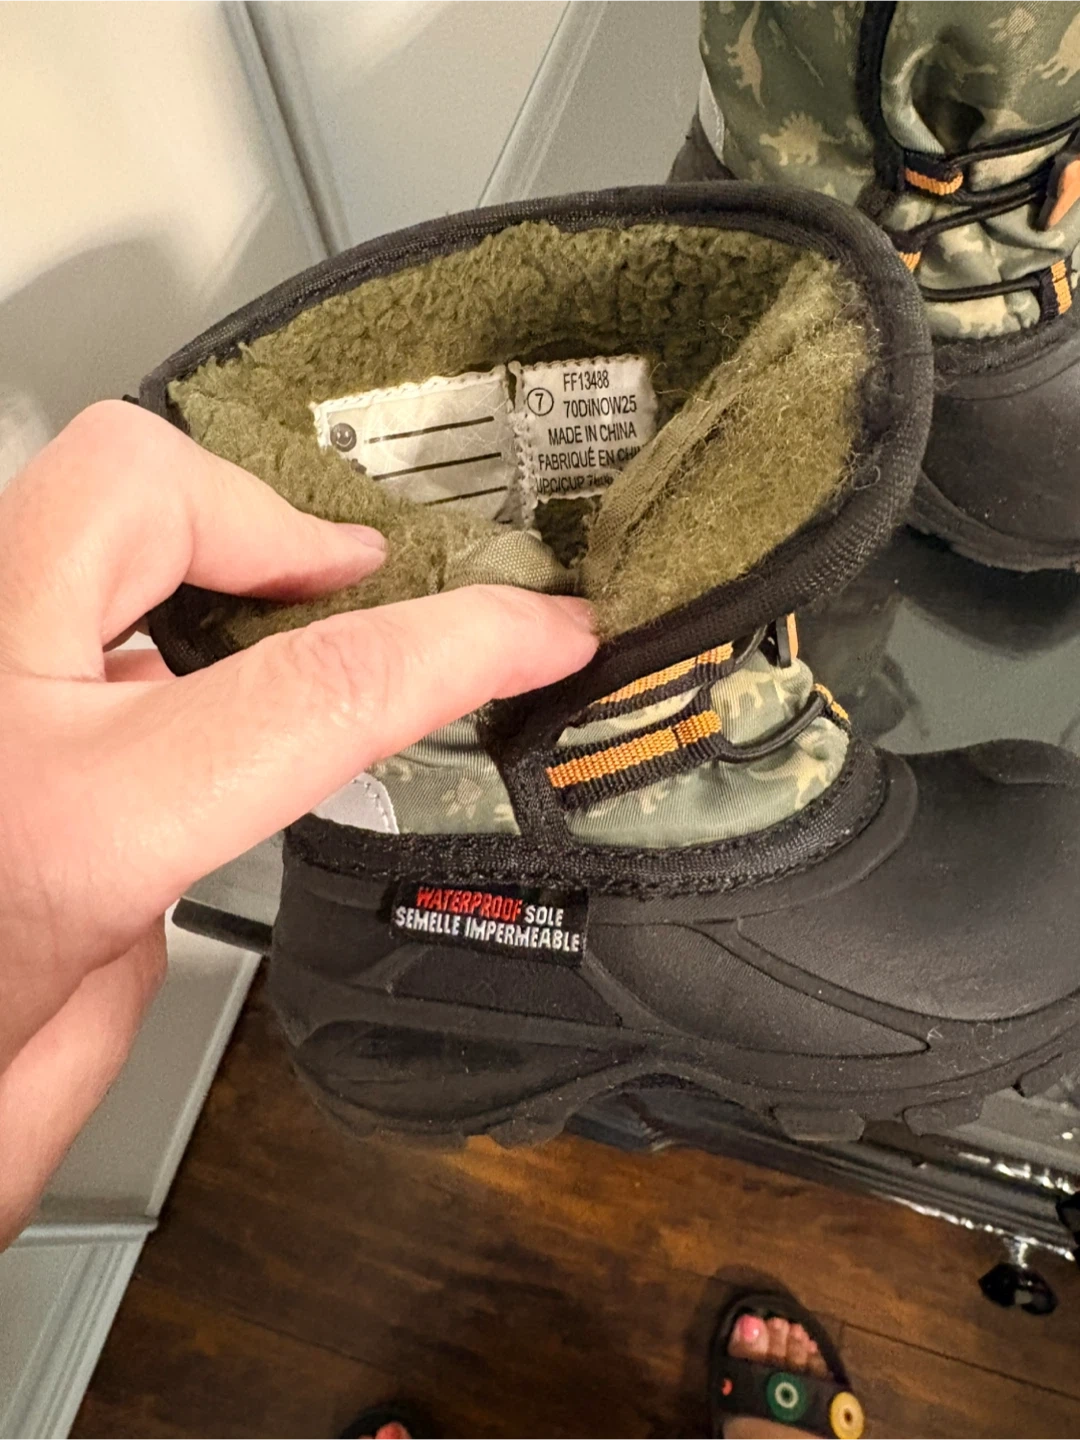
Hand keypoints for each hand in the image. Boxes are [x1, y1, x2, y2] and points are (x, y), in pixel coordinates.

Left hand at [0, 401, 595, 1244]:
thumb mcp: (40, 1091)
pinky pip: (28, 571)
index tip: (542, 627)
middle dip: (261, 510)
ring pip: (67, 491)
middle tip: (339, 573)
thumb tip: (165, 873)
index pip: (312, 690)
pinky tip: (126, 671)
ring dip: (177, 537)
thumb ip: (128, 963)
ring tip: (243, 610)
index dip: (460, 643)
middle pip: (136, 481)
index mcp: (57, 828)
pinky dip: (104, 593)